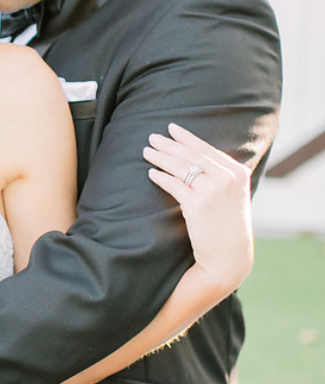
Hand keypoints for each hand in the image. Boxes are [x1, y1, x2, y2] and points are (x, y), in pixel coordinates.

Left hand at [143, 123, 252, 294]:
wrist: (229, 255)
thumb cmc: (227, 225)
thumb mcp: (233, 195)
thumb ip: (221, 175)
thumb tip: (196, 157)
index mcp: (237, 172)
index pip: (206, 149)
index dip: (187, 137)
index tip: (172, 128)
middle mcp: (227, 178)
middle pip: (191, 155)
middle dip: (169, 144)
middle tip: (152, 137)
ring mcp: (212, 191)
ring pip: (180, 167)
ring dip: (161, 157)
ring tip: (146, 151)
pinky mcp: (197, 205)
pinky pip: (174, 185)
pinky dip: (160, 177)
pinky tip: (151, 173)